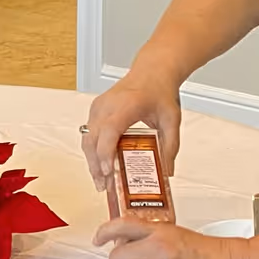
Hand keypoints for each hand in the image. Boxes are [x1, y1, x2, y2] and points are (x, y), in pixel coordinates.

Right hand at [83, 72, 183, 191]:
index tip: (109, 171)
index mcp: (126, 105)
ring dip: (92, 162)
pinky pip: (88, 134)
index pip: (109, 131)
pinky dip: (93, 152)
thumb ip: (170, 146)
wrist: (151, 72)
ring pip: (87, 139)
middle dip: (97, 165)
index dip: (106, 153)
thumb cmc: (159, 91)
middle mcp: (107, 105)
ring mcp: (98, 108)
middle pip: (93, 139)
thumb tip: (167, 171)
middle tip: (105, 186)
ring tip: (101, 182)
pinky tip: (101, 166)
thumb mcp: (171, 120)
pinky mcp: (95, 111)